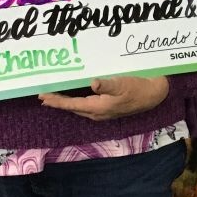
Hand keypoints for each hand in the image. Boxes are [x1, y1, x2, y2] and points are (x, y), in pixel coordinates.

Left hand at [38, 76, 168, 121]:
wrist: (154, 95)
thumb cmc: (138, 88)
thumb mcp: (122, 84)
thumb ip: (107, 84)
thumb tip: (92, 83)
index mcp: (98, 107)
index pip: (71, 105)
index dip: (56, 101)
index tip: (43, 96)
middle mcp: (98, 113)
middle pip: (72, 108)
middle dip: (58, 102)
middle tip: (44, 95)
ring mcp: (103, 112)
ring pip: (79, 108)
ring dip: (66, 102)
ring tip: (55, 97)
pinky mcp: (108, 108)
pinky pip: (86, 106)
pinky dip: (76, 102)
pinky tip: (76, 96)